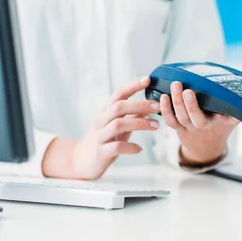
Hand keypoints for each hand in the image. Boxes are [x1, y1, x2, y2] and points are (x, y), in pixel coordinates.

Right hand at [42, 76, 160, 179]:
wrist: (84, 160)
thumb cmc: (105, 139)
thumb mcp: (119, 124)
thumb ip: (133, 115)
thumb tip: (150, 106)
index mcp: (106, 111)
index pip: (119, 94)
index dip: (132, 85)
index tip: (147, 79)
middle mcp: (101, 120)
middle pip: (119, 107)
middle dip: (140, 105)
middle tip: (157, 107)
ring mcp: (100, 136)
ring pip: (118, 124)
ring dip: (139, 123)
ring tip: (156, 126)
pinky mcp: (101, 152)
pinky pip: (116, 147)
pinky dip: (129, 147)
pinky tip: (139, 149)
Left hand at [159, 81, 238, 165]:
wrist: (206, 148)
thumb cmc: (219, 128)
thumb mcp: (231, 121)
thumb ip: (237, 111)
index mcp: (218, 123)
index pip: (223, 118)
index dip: (223, 112)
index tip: (223, 102)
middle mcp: (203, 126)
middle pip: (196, 118)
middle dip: (190, 105)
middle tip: (187, 90)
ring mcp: (189, 128)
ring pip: (181, 118)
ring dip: (176, 103)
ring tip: (175, 86)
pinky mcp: (179, 128)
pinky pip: (171, 120)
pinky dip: (165, 109)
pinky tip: (163, 97)